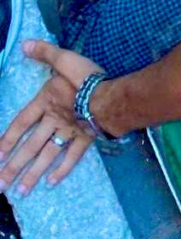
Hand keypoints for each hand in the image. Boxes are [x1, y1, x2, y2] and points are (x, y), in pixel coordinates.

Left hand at [0, 41, 101, 194]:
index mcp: (45, 103)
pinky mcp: (85, 140)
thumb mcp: (65, 59)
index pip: (20, 124)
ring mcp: (69, 133)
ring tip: (19, 193)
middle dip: (13, 167)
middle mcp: (53, 122)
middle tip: (0, 186)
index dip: (5, 141)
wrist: (113, 98)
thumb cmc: (88, 79)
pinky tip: (51, 183)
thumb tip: (23, 45)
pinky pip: (71, 158)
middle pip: (30, 147)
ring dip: (32, 175)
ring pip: (46, 157)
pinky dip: (61, 171)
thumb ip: (46, 53)